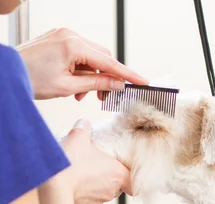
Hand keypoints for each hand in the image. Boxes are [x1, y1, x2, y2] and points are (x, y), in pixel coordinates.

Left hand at [18, 28, 147, 100]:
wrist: (9, 72)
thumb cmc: (31, 79)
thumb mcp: (68, 87)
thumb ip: (96, 84)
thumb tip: (117, 84)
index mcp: (73, 45)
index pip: (109, 62)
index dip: (127, 74)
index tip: (142, 81)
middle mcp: (70, 35)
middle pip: (102, 57)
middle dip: (106, 78)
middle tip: (105, 97)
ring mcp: (63, 35)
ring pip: (91, 57)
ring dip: (93, 76)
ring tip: (83, 94)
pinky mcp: (58, 39)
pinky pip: (79, 54)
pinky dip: (82, 70)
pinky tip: (75, 84)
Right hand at [62, 119, 131, 203]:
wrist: (51, 190)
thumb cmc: (69, 164)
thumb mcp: (77, 138)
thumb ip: (84, 129)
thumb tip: (84, 124)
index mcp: (117, 174)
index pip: (133, 182)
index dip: (128, 178)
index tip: (120, 172)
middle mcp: (111, 193)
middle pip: (115, 188)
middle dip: (106, 179)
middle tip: (92, 169)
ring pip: (100, 197)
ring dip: (93, 190)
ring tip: (78, 179)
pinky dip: (82, 201)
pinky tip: (71, 191)